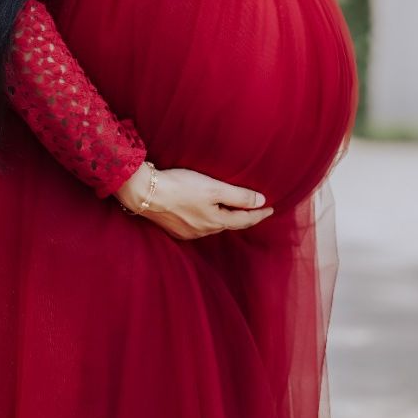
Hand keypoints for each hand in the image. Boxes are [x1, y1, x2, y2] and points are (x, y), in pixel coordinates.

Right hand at [114, 163, 275, 239]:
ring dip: (225, 217)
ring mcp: (187, 231)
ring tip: (232, 209)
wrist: (145, 193)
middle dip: (243, 217)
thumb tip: (261, 201)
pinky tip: (204, 211)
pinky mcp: (174, 227)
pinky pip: (198, 224)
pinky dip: (207, 217)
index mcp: (215, 221)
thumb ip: (238, 195)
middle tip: (256, 210)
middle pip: (228, 223)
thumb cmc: (181, 186)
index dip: (259, 214)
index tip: (272, 209)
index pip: (244, 220)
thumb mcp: (213, 188)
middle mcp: (202, 230)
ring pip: (212, 224)